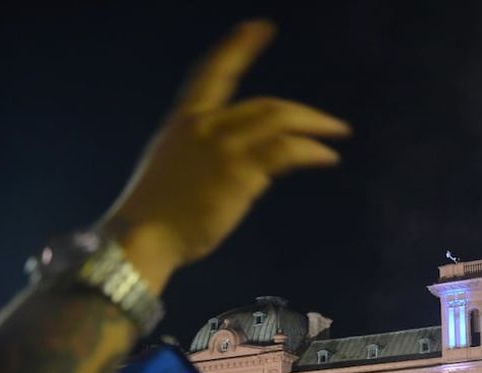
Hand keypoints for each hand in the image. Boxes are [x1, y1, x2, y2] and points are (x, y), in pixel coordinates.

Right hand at [102, 20, 349, 292]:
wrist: (144, 236)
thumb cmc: (158, 214)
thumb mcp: (176, 167)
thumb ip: (206, 153)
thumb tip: (244, 159)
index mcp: (183, 120)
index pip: (212, 72)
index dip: (237, 47)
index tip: (261, 27)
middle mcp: (204, 124)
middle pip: (265, 105)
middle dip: (302, 111)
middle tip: (331, 123)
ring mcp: (223, 145)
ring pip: (279, 121)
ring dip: (315, 126)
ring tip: (337, 136)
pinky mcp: (239, 170)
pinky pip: (285, 151)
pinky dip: (311, 151)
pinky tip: (327, 158)